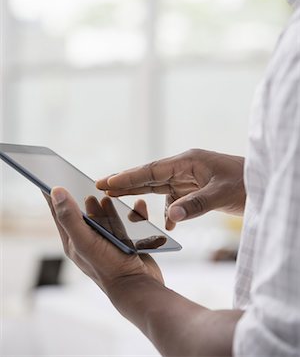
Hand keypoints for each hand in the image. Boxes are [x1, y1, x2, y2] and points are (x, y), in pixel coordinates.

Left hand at [43, 188, 163, 295]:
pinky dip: (131, 213)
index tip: (48, 177)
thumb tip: (56, 191)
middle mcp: (88, 240)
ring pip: (105, 216)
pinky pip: (126, 222)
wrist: (139, 287)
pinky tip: (136, 206)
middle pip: (84, 213)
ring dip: (107, 204)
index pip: (58, 213)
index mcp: (73, 241)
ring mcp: (107, 241)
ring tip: (106, 195)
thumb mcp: (85, 241)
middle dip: (84, 198)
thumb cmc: (109, 267)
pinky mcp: (125, 241)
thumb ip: (70, 217)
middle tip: (83, 182)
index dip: (53, 195)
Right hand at [96, 149, 245, 229]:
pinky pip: (175, 200)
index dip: (127, 177)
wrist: (263, 184)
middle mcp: (184, 168)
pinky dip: (170, 212)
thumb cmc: (245, 182)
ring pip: (159, 187)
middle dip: (126, 183)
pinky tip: (169, 225)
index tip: (106, 182)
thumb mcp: (222, 193)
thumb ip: (195, 205)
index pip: (151, 170)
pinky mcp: (195, 190)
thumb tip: (169, 218)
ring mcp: (189, 178)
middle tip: (101, 187)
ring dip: (142, 196)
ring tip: (120, 203)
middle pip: (149, 176)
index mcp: (187, 161)